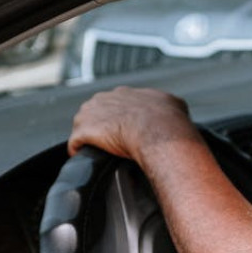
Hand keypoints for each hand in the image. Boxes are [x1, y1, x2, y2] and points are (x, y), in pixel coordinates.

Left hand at [69, 87, 199, 159]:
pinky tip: (85, 158)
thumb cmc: (168, 120)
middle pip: (95, 113)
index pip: (115, 104)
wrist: (158, 131)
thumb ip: (169, 105)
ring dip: (88, 138)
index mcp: (125, 93)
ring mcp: (91, 114)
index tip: (124, 131)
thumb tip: (176, 109)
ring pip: (83, 126)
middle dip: (101, 127)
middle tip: (111, 143)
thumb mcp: (174, 104)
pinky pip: (75, 143)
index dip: (118, 118)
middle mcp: (105, 99)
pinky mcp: (84, 131)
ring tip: (96, 151)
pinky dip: (78, 151)